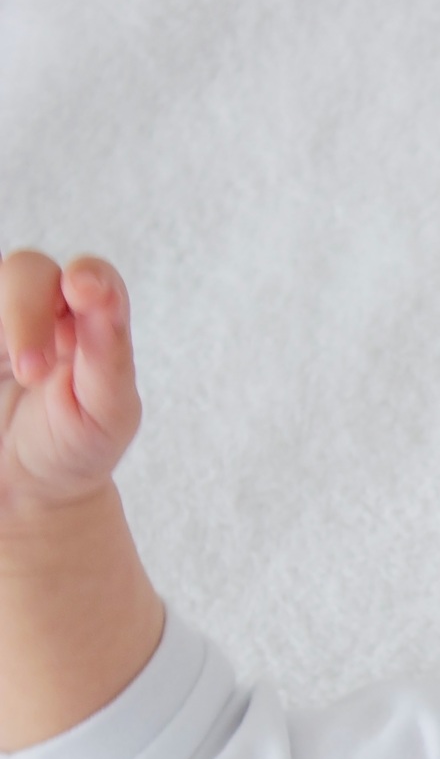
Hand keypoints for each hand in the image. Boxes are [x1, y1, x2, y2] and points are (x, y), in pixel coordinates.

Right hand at [0, 250, 142, 517]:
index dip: (89, 275)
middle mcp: (43, 310)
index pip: (94, 279)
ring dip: (5, 320)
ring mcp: (1, 323)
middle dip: (25, 310)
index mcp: (92, 324)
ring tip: (21, 379)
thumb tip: (93, 288)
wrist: (27, 487)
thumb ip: (109, 351)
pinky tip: (1, 376)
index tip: (81, 288)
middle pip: (28, 270)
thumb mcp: (105, 410)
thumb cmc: (77, 446)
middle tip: (30, 373)